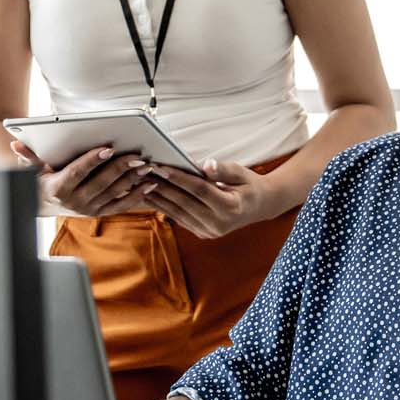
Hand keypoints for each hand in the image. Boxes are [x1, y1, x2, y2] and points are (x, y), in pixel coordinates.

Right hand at [10, 140, 158, 215]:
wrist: (45, 204)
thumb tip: (15, 144)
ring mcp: (89, 210)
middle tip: (137, 155)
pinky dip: (137, 195)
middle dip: (120, 168)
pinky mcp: (100, 213)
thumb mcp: (32, 169)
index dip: (92, 160)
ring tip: (148, 166)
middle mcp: (74, 202)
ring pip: (114, 193)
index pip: (77, 172)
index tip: (108, 148)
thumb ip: (28, 156)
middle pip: (101, 183)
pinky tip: (150, 184)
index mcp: (58, 188)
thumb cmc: (40, 180)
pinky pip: (122, 205)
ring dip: (133, 180)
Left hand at [139, 158, 279, 237]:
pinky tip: (149, 195)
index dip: (179, 178)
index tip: (161, 166)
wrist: (259, 206)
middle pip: (185, 202)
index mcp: (231, 207)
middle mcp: (219, 223)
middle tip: (143, 172)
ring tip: (140, 183)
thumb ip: (223, 170)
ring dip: (157, 197)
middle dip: (162, 186)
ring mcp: (209, 231)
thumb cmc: (248, 184)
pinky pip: (178, 218)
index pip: (200, 190)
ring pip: (177, 212)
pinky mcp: (202, 233)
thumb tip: (206, 165)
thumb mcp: (241, 172)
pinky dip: (163, 206)